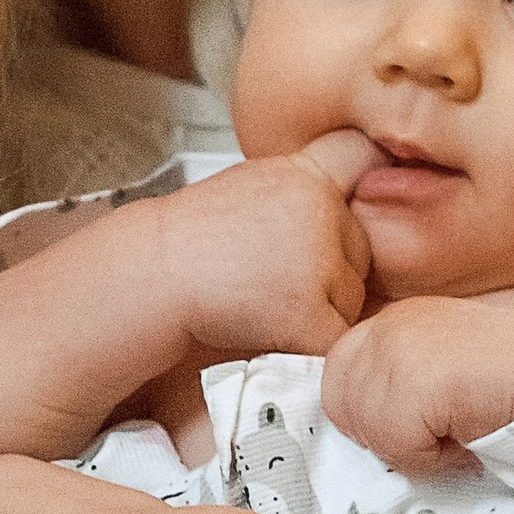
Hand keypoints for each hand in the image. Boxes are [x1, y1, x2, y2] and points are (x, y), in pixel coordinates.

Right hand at [135, 130, 374, 364]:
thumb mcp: (252, 188)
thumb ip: (302, 196)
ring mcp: (317, 258)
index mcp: (303, 176)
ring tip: (264, 303)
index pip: (364, 166)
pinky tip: (270, 333)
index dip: (363, 193)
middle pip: (359, 255)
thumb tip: (352, 196)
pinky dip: (308, 347)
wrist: (149, 277)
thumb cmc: (191, 243)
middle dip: (330, 275)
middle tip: (274, 282)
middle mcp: (318, 208)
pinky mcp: (306, 310)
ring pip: (350, 301)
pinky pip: (333, 340)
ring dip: (319, 313)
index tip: (354, 210)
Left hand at [320, 295, 490, 471]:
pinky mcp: (413, 380)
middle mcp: (390, 323)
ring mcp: (398, 348)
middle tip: (440, 433)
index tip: (417, 424)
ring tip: (460, 436)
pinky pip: (395, 446)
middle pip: (338, 402)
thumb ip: (397, 385)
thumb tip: (358, 431)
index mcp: (397, 318)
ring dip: (411, 448)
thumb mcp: (443, 374)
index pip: (336, 374)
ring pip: (365, 429)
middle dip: (381, 431)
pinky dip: (432, 458)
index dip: (367, 412)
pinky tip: (468, 442)